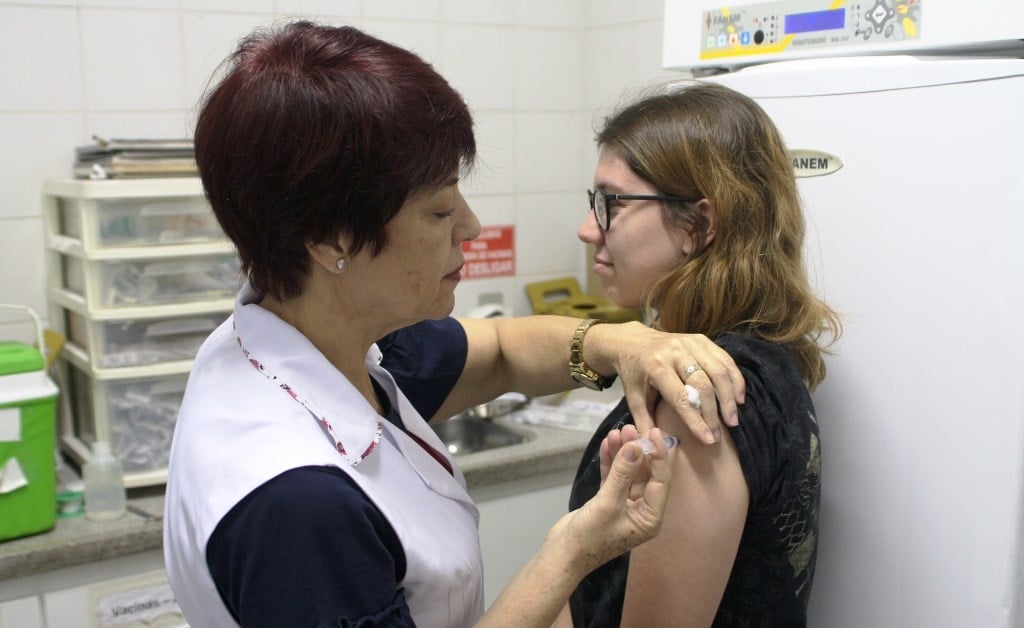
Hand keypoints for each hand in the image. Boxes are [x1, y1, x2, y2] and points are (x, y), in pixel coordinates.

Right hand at [548, 427, 673, 575]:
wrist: (562, 555)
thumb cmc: (589, 537)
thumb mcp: (608, 503)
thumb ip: (623, 473)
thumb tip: (636, 446)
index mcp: (650, 518)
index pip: (661, 481)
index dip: (658, 456)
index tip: (654, 432)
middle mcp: (641, 511)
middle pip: (645, 475)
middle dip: (638, 451)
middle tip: (632, 428)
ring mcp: (624, 505)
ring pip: (628, 473)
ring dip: (624, 453)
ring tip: (618, 432)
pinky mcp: (607, 501)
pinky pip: (613, 477)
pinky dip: (611, 461)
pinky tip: (608, 444)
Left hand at [612, 322, 744, 443]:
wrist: (634, 342)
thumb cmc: (634, 374)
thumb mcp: (633, 398)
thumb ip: (644, 423)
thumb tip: (653, 448)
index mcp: (656, 367)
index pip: (681, 398)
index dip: (697, 420)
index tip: (708, 439)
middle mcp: (675, 352)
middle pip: (703, 385)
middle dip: (714, 413)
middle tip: (720, 433)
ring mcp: (690, 342)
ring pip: (718, 371)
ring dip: (729, 398)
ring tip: (732, 419)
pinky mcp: (701, 339)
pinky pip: (725, 359)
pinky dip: (735, 379)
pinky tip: (739, 398)